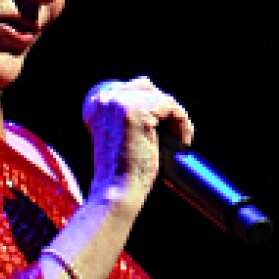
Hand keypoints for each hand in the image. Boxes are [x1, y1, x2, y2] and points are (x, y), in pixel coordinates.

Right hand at [82, 76, 193, 212]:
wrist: (116, 192)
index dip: (150, 103)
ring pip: (162, 98)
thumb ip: (129, 111)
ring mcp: (118, 102)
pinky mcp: (136, 111)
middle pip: (146, 86)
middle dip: (164, 109)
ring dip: (176, 118)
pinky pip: (172, 107)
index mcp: (94, 103)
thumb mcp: (121, 134)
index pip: (130, 86)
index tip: (162, 125)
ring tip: (180, 140)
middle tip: (175, 133)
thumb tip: (152, 90)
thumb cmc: (121, 170)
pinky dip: (183, 124)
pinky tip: (182, 142)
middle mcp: (103, 98)